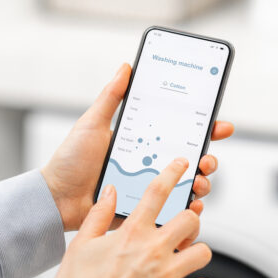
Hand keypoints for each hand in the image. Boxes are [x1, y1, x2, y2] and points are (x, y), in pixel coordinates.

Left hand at [41, 63, 234, 230]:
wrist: (57, 198)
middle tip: (207, 158)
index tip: (220, 125)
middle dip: (209, 157)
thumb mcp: (92, 124)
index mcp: (141, 142)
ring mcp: (148, 188)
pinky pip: (173, 211)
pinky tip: (191, 204)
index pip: (180, 132)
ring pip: (188, 185)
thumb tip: (126, 67)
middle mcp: (149, 164)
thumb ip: (111, 97)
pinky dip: (188, 208)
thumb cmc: (71, 161)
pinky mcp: (144, 210)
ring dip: (203, 182)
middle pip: (191, 159)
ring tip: (200, 181)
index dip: (205, 128)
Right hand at [50, 158, 212, 277]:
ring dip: (196, 254)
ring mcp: (166, 275)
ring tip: (185, 259)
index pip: (157, 193)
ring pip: (204, 252)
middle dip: (191, 220)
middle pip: (192, 219)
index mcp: (131, 233)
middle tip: (182, 229)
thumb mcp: (81, 244)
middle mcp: (153, 249)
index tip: (182, 166)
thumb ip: (99, 214)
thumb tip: (112, 190)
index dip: (173, 173)